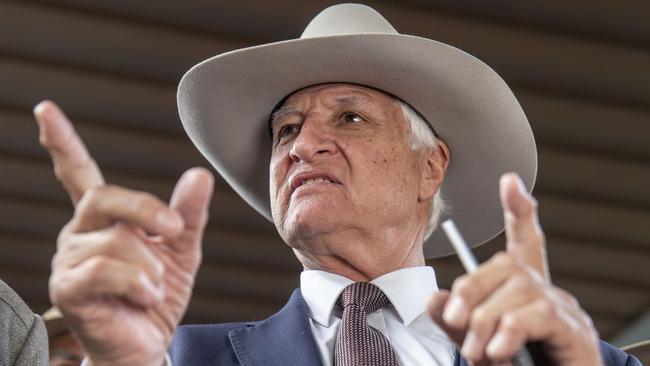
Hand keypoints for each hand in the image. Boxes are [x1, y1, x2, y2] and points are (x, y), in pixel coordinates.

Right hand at [35, 101, 213, 365]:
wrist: (149, 342)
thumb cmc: (158, 295)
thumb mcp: (182, 249)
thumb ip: (188, 213)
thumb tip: (199, 174)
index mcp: (105, 219)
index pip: (78, 173)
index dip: (63, 142)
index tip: (46, 110)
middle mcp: (80, 233)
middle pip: (106, 197)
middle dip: (148, 211)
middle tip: (175, 228)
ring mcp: (70, 260)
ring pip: (116, 240)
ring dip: (151, 266)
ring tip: (153, 288)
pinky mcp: (68, 288)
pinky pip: (106, 271)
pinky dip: (139, 285)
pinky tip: (143, 297)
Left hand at [427, 173, 602, 364]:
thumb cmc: (517, 362)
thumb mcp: (476, 339)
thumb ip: (455, 319)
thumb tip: (432, 298)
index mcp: (523, 289)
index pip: (524, 241)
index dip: (518, 211)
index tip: (509, 181)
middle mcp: (547, 290)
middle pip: (509, 264)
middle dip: (471, 287)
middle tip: (453, 320)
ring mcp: (564, 309)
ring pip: (520, 288)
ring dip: (486, 318)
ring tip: (475, 349)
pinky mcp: (572, 332)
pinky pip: (538, 314)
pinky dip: (509, 330)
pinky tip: (498, 349)